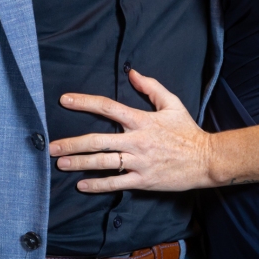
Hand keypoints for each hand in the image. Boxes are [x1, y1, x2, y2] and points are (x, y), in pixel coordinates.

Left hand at [49, 68, 213, 192]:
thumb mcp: (172, 104)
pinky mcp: (144, 180)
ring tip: (60, 163)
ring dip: (79, 163)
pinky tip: (82, 185)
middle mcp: (137, 141)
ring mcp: (139, 162)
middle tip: (52, 146)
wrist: (207, 160)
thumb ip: (151, 87)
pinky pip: (116, 183)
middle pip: (98, 140)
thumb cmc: (188, 131)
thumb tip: (132, 73)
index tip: (65, 100)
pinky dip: (98, 185)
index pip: (108, 107)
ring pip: (103, 163)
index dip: (84, 102)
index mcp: (141, 120)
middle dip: (72, 143)